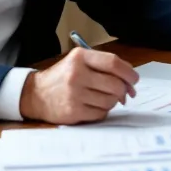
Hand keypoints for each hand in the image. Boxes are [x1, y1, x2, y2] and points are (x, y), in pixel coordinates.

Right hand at [18, 47, 139, 123]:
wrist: (35, 94)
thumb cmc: (62, 77)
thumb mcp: (78, 62)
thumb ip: (103, 66)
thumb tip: (130, 83)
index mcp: (80, 57)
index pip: (113, 62)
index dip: (129, 72)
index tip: (134, 79)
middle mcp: (77, 74)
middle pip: (115, 84)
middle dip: (124, 90)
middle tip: (124, 93)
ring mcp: (75, 94)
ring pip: (110, 100)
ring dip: (112, 101)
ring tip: (103, 98)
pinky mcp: (74, 112)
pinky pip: (101, 113)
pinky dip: (102, 111)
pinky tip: (94, 106)